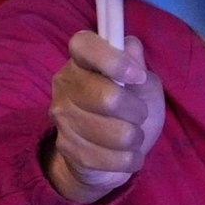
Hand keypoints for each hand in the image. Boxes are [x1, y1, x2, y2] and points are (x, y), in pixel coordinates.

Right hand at [46, 32, 164, 203]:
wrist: (110, 152)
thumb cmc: (130, 109)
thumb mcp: (143, 84)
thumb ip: (138, 65)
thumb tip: (130, 46)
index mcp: (81, 61)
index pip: (83, 45)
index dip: (112, 59)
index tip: (137, 76)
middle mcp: (63, 84)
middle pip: (108, 98)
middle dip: (137, 112)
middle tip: (138, 114)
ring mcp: (61, 117)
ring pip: (117, 134)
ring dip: (135, 138)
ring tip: (130, 136)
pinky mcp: (66, 148)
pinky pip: (114, 159)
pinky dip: (130, 160)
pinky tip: (123, 154)